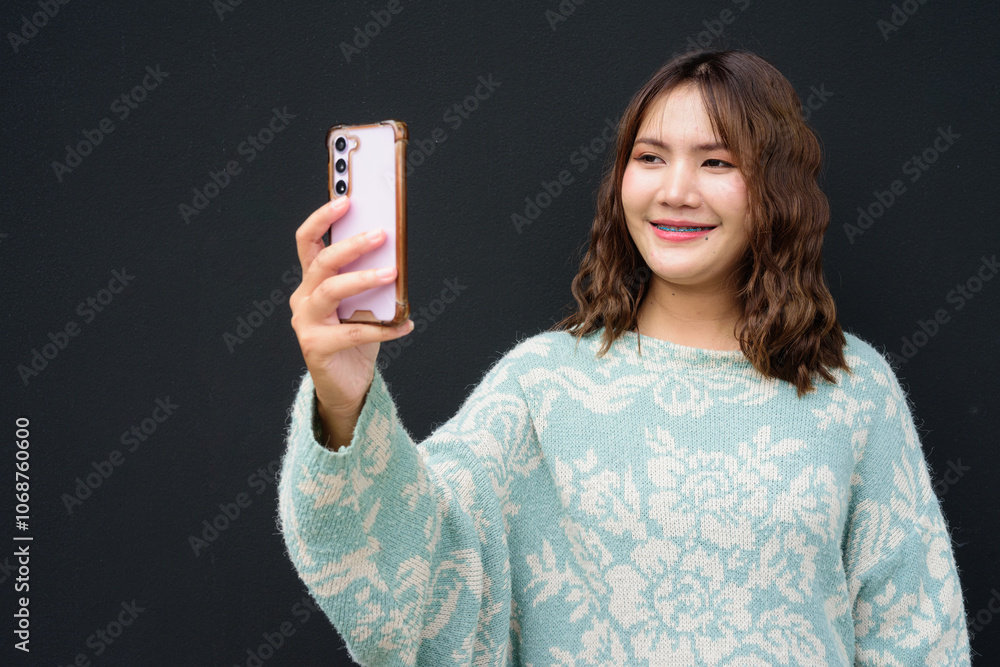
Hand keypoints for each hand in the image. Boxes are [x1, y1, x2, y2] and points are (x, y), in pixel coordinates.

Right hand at [289, 197, 412, 449]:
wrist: (348, 385)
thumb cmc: (357, 338)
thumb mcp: (364, 303)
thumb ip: (371, 280)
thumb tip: (394, 254)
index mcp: (312, 281)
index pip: (308, 241)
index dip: (322, 218)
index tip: (346, 199)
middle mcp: (304, 298)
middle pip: (322, 262)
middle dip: (351, 244)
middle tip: (381, 234)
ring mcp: (306, 322)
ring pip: (332, 291)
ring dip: (364, 278)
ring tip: (392, 272)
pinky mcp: (315, 347)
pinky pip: (352, 332)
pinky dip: (383, 327)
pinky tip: (406, 324)